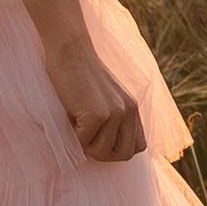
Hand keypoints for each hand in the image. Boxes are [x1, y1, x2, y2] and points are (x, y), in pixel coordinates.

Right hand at [42, 27, 145, 164]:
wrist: (68, 50)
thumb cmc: (78, 76)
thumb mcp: (105, 99)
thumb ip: (114, 122)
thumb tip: (107, 152)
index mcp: (133, 109)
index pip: (137, 147)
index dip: (117, 148)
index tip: (99, 137)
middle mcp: (129, 111)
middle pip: (124, 155)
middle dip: (102, 152)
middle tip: (85, 133)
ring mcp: (115, 113)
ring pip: (103, 153)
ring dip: (85, 143)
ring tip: (77, 119)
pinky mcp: (98, 114)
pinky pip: (83, 142)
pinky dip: (72, 133)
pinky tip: (71, 113)